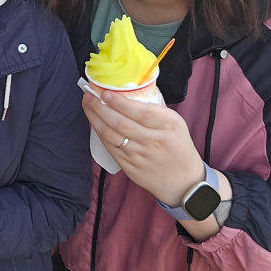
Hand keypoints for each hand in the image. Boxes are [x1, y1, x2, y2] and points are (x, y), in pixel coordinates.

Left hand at [82, 91, 231, 240]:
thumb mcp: (176, 123)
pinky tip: (94, 122)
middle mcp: (154, 141)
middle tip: (89, 95)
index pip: (141, 112)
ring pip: (111, 135)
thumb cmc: (178, 147)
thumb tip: (132, 89)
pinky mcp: (130, 167)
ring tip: (87, 105)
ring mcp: (140, 156)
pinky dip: (99, 133)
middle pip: (121, 123)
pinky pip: (109, 147)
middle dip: (100, 107)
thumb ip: (156, 108)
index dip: (120, 102)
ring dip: (95, 118)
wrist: (183, 182)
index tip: (106, 92)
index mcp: (169, 126)